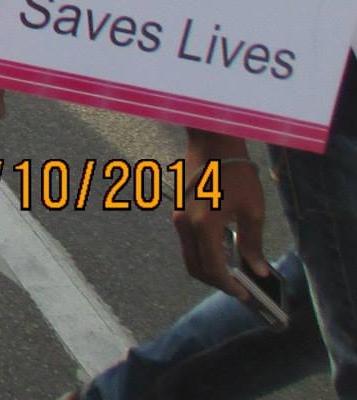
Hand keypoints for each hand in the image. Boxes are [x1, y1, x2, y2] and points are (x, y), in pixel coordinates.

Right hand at [173, 129, 268, 301]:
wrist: (212, 143)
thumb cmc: (236, 173)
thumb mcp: (252, 209)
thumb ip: (253, 243)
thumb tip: (258, 270)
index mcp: (205, 225)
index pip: (213, 267)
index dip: (228, 286)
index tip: (245, 295)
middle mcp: (186, 224)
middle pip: (195, 266)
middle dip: (216, 282)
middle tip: (238, 287)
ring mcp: (180, 217)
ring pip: (189, 255)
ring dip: (208, 268)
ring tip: (232, 272)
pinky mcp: (180, 211)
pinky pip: (188, 241)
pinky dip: (203, 253)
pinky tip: (223, 250)